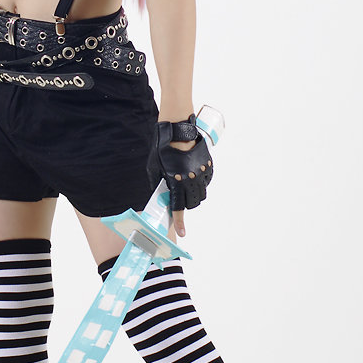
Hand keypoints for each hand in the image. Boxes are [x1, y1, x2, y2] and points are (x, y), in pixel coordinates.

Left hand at [147, 122, 212, 237]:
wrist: (177, 130)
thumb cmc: (162, 148)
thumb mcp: (154, 168)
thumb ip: (158, 184)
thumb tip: (160, 195)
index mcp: (176, 181)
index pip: (178, 207)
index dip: (180, 221)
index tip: (182, 232)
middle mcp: (191, 179)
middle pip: (192, 203)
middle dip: (185, 205)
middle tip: (179, 199)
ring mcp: (201, 172)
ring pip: (201, 194)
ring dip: (194, 195)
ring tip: (185, 185)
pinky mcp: (208, 166)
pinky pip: (206, 182)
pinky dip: (200, 183)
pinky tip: (193, 176)